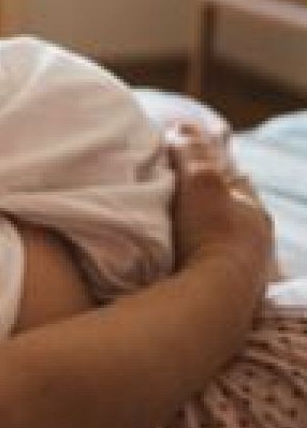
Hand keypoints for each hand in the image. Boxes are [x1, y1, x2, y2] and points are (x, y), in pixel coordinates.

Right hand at [166, 122, 272, 284]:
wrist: (210, 301)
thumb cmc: (211, 236)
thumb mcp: (201, 181)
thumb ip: (193, 152)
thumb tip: (183, 126)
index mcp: (254, 213)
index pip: (235, 180)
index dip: (211, 167)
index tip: (186, 159)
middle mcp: (255, 243)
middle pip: (228, 212)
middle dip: (208, 201)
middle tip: (177, 192)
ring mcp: (240, 272)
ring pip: (218, 240)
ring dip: (200, 232)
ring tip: (172, 226)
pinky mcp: (221, 295)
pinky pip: (205, 266)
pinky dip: (192, 256)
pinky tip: (175, 260)